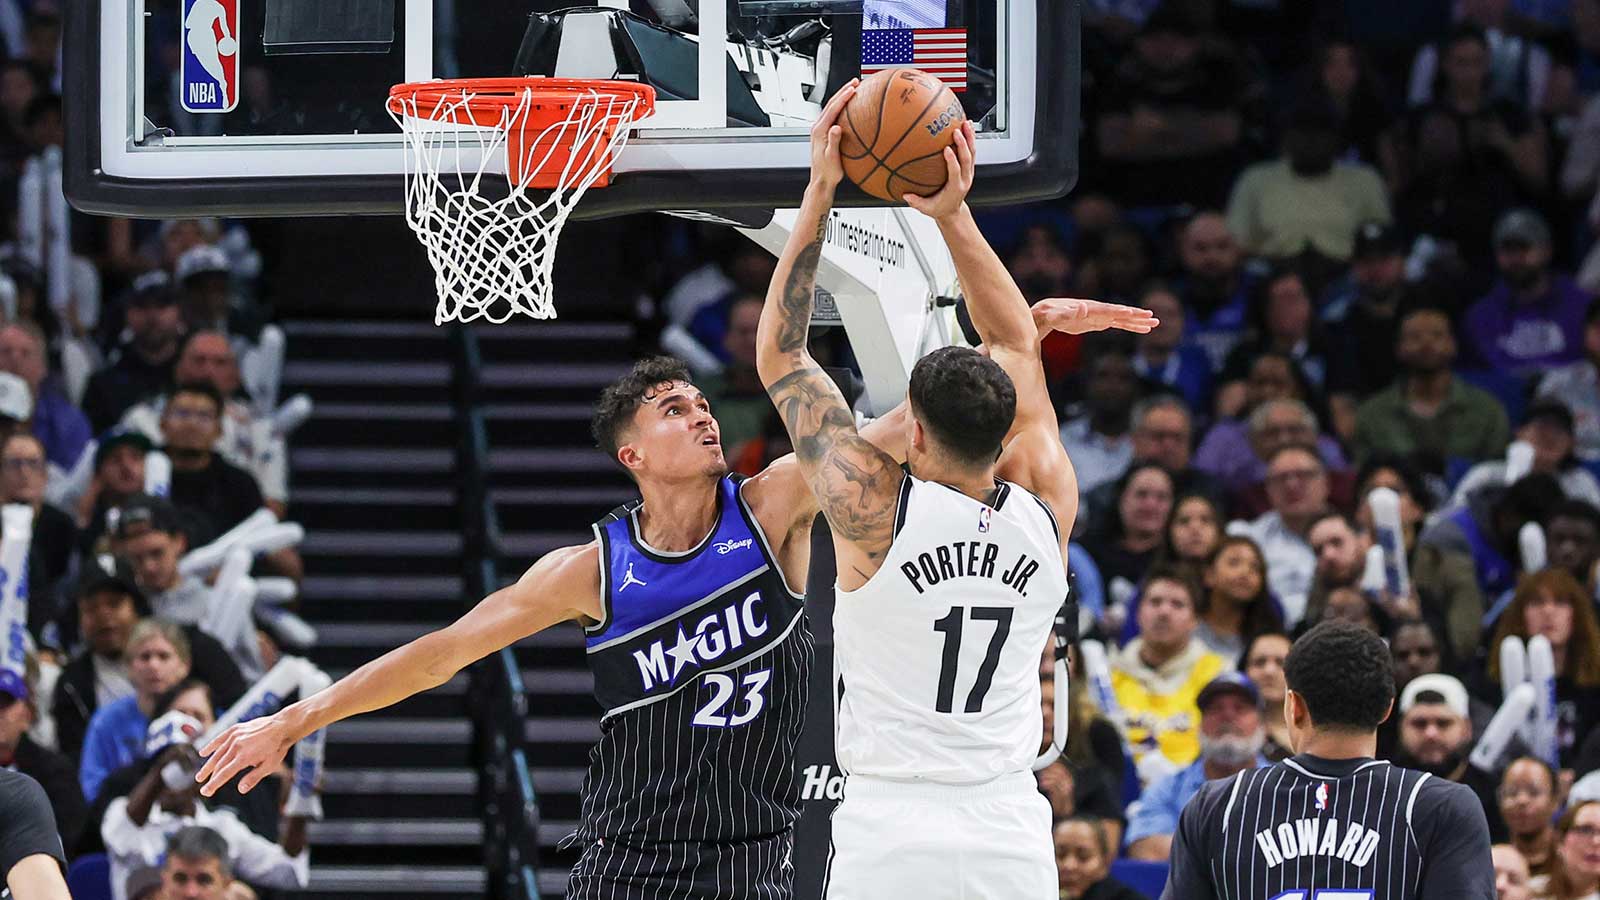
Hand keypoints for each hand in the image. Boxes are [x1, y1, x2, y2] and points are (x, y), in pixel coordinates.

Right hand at [195, 712, 296, 796]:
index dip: (213, 784)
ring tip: (201, 776)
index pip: (224, 774)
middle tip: (202, 786)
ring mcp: (235, 736)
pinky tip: (203, 753)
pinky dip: (211, 745)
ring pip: (217, 753)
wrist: (283, 726)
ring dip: (208, 765)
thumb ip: (253, 778)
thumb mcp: (269, 766)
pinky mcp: (236, 729)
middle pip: (219, 765)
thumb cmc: (277, 748)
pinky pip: (220, 738)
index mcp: (244, 757)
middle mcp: (236, 746)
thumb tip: (240, 789)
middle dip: (210, 777)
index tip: (205, 792)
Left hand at [809, 79, 858, 190]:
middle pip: (831, 104)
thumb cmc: (828, 172)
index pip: (832, 109)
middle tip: (855, 81)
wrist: (821, 181)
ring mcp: (820, 129)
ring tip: (854, 88)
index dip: (843, 97)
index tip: (853, 88)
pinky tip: (851, 106)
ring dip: (842, 97)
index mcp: (819, 131)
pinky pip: (834, 115)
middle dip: (843, 91)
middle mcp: (817, 127)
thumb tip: (836, 128)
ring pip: (832, 108)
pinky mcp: (824, 133)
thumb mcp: (832, 158)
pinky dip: (842, 107)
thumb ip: (833, 142)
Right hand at [903, 120, 976, 219]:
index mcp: (956, 188)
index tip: (947, 149)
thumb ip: (916, 202)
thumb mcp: (927, 209)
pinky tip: (967, 126)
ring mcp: (969, 173)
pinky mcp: (969, 168)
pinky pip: (971, 151)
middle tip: (956, 131)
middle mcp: (965, 179)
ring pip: (972, 153)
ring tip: (966, 123)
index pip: (956, 171)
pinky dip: (970, 138)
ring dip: (970, 137)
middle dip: (963, 144)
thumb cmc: (939, 208)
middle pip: (967, 159)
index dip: (952, 160)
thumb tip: (905, 195)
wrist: (953, 212)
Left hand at [1032, 297, 1158, 335]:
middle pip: (1120, 313)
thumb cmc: (1052, 315)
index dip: (1119, 312)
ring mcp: (1101, 316)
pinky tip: (1142, 329)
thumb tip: (1083, 306)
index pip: (1107, 310)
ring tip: (1154, 323)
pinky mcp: (1100, 322)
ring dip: (1138, 321)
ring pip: (1123, 319)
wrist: (1049, 313)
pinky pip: (1119, 324)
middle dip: (1136, 316)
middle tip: (1153, 318)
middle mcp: (1098, 310)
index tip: (1133, 313)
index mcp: (1090, 308)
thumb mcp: (1058, 316)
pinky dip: (1131, 326)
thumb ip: (1070, 313)